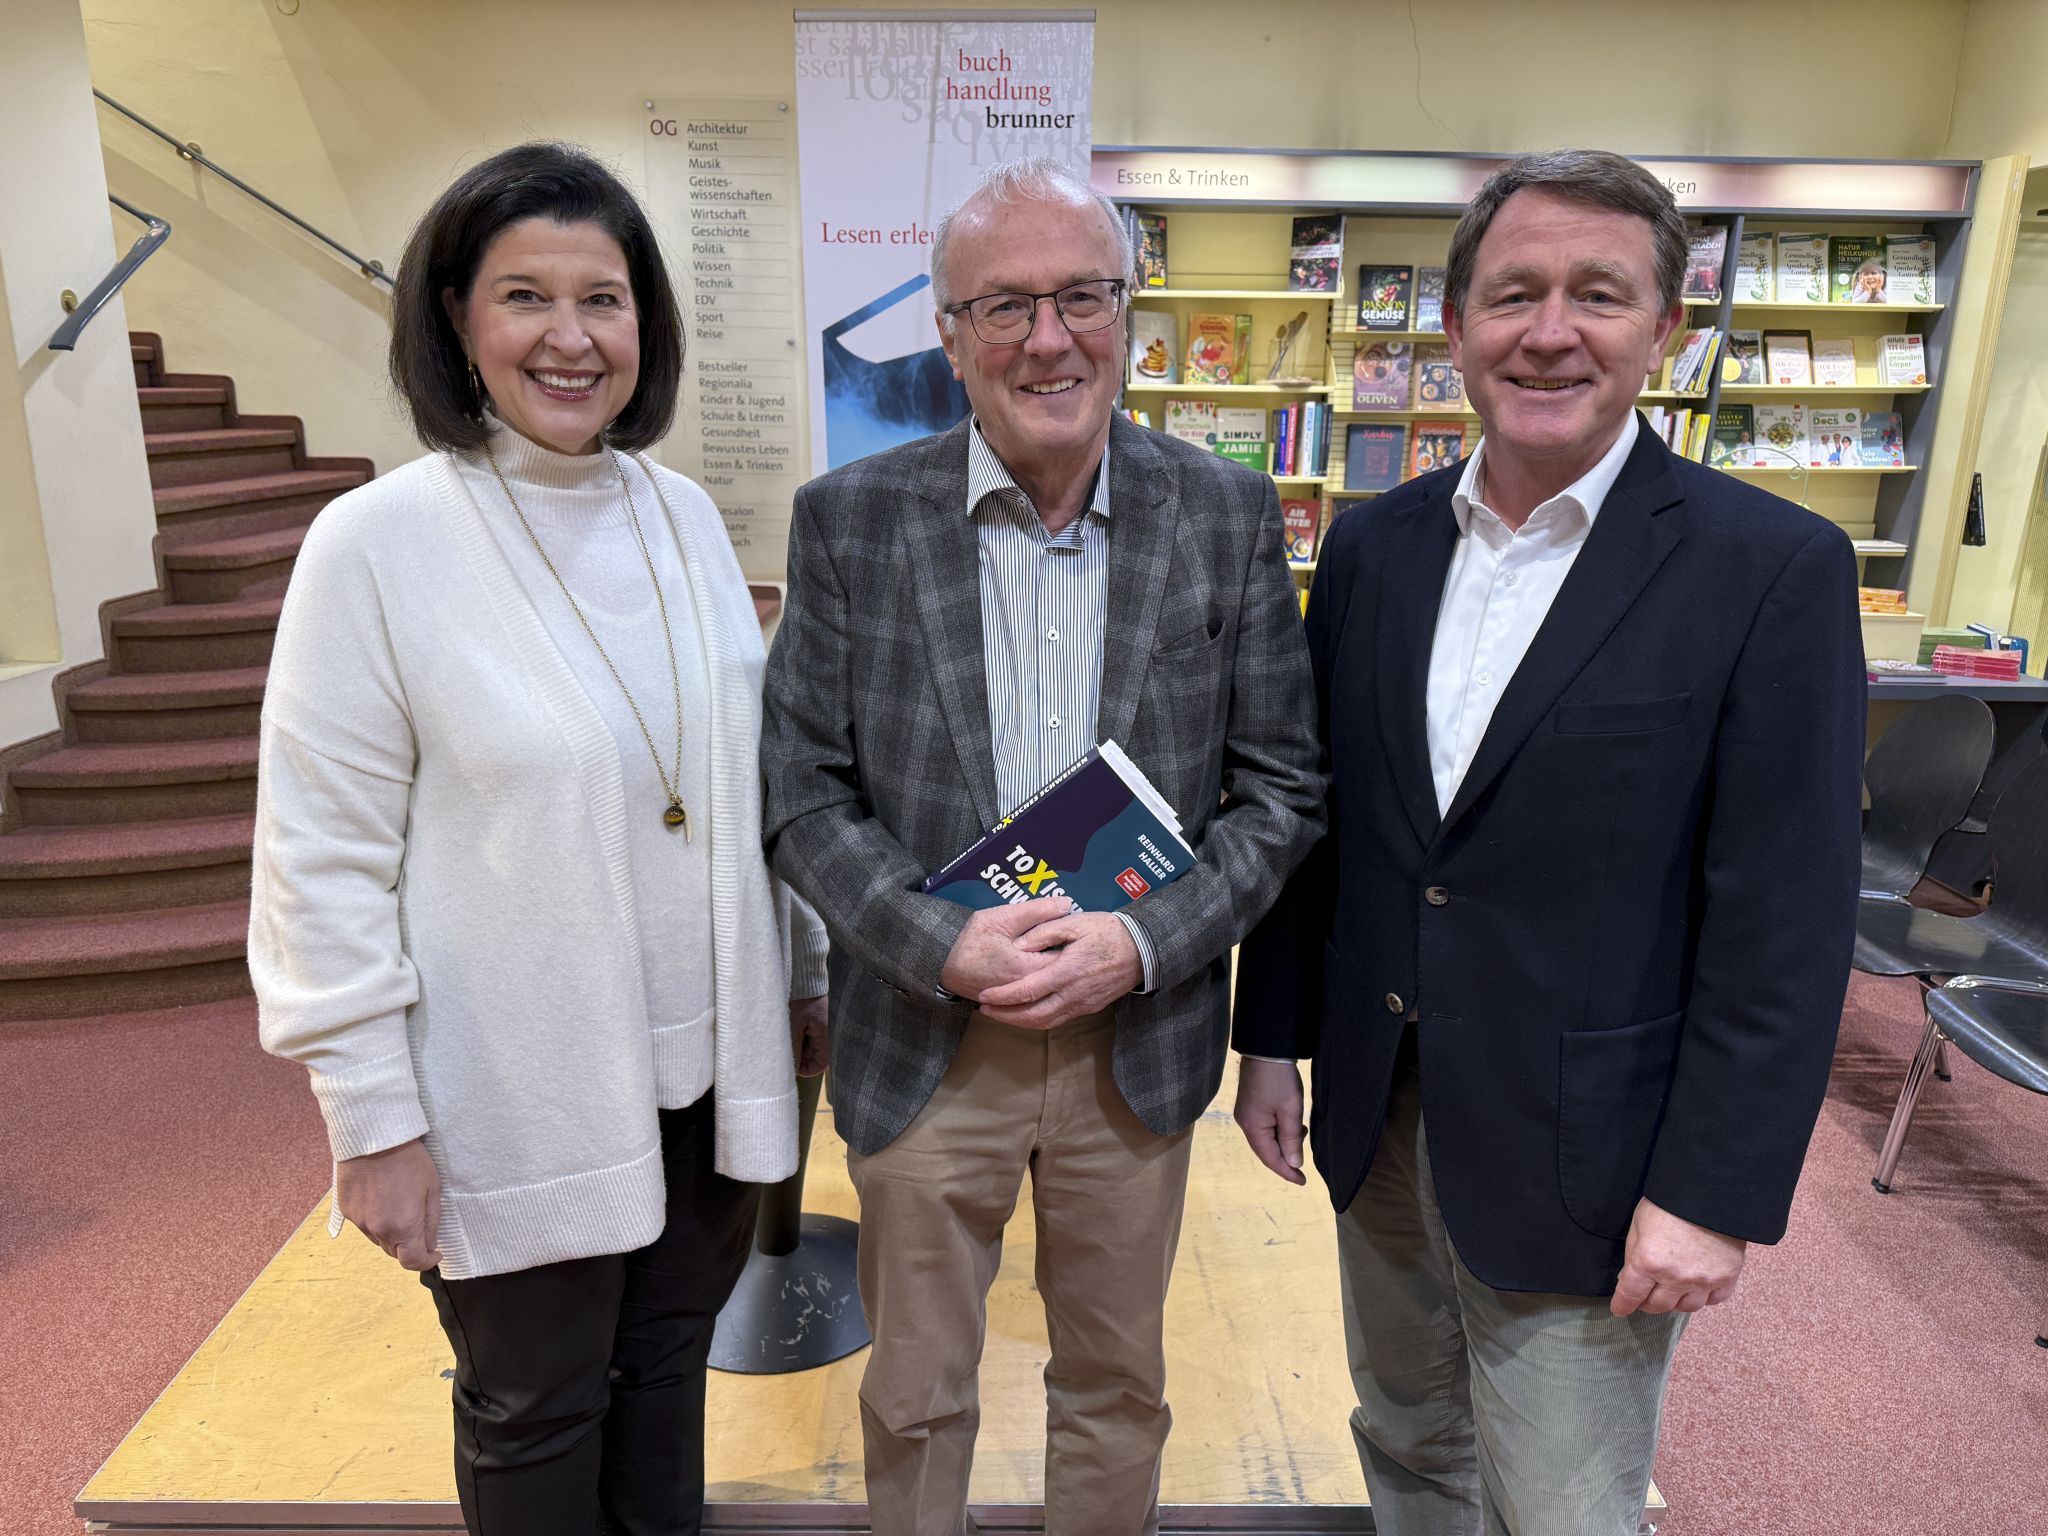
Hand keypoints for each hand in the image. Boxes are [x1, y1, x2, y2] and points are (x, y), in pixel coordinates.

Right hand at [336, 1138, 442, 1270]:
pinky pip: (364, 1225)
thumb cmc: (409, 1160)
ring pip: (379, 1240)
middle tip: (419, 1225)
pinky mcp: (346, 1211)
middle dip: (409, 1246)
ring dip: (391, 1234)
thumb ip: (431, 1221)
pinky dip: (375, 1221)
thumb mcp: (432, 1188)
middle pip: (394, 1252)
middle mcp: (378, 1229)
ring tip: (398, 1207)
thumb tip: (430, 1244)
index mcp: (403, 1226)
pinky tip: (381, 1199)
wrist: (373, 1137)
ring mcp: (359, 1221)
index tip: (435, 1253)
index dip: (426, 1262)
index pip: (412, 1262)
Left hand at [790, 994, 828, 1076]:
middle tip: (784, 1048)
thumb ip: (793, 1048)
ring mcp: (822, 1028)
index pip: (821, 1064)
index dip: (806, 1069)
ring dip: (796, 1046)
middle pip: (813, 1057)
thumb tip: (789, 1069)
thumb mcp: (794, 1024)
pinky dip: (797, 1037)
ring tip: (785, 1036)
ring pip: (808, 1048)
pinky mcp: (816, 1023)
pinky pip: (807, 1037)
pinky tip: (789, 1030)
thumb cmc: (801, 998)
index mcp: (828, 1036)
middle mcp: (828, 1034)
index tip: (791, 1065)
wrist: (804, 976)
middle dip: (798, 1056)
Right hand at [938, 896, 1070, 1000]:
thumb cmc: (969, 937)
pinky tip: (1052, 982)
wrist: (939, 959)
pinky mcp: (1007, 1003)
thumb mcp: (1003, 917)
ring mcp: (1015, 1000)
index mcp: (1028, 968)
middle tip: (1083, 951)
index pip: (1066, 960)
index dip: (1078, 948)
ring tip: (1069, 967)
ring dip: (1059, 981)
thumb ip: (1037, 911)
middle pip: (1060, 979)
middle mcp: (1025, 990)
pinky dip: (1045, 992)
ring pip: (1048, 993)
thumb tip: (1067, 904)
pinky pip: (1034, 1001)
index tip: (1087, 937)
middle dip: (1072, 966)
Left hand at [975, 910, 1141, 1030]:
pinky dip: (1039, 1020)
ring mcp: (1082, 1005)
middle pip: (1032, 1015)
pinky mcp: (1090, 1008)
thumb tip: (1018, 945)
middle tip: (985, 1010)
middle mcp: (1073, 995)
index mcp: (1066, 972)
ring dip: (1021, 1022)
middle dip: (1005, 1016)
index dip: (1002, 997)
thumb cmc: (1109, 932)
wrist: (1143, 949)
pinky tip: (1028, 1012)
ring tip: (1002, 1015)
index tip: (984, 997)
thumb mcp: (1075, 923)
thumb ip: (1044, 933)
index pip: (1026, 991)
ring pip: (1046, 1022)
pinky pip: (1059, 1019)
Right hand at [1233, 1057, 1306, 1184]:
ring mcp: (1246, 1114)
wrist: (1265, 1049)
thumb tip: (1294, 1163)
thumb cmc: (1278, 1079)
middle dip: (1285, 1159)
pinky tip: (1291, 1124)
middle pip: (1266, 1150)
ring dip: (1283, 1143)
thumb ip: (1292, 1139)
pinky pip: (1264, 1127)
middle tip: (1304, 1164)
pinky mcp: (1250, 1106)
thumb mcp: (1291, 1110)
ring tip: (1300, 1134)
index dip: (1287, 1172)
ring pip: (1266, 1139)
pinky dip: (1278, 1132)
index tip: (1303, 1181)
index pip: (1270, 1159)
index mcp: (1253, 1127)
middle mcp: (1245, 1123)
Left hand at [1609, 1196, 1746, 1316]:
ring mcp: (1703, 1280)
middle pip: (1658, 1306)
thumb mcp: (1638, 1224)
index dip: (1622, 1305)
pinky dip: (1705, 1297)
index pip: (1630, 1296)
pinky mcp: (1726, 1277)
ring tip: (1671, 1292)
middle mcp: (1675, 1277)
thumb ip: (1633, 1255)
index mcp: (1648, 1262)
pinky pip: (1714, 1300)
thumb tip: (1628, 1279)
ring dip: (1675, 1302)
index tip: (1620, 1309)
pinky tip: (1698, 1287)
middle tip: (1645, 1297)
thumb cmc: (1668, 1202)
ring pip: (1686, 1307)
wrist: (1710, 1190)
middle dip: (1647, 1304)